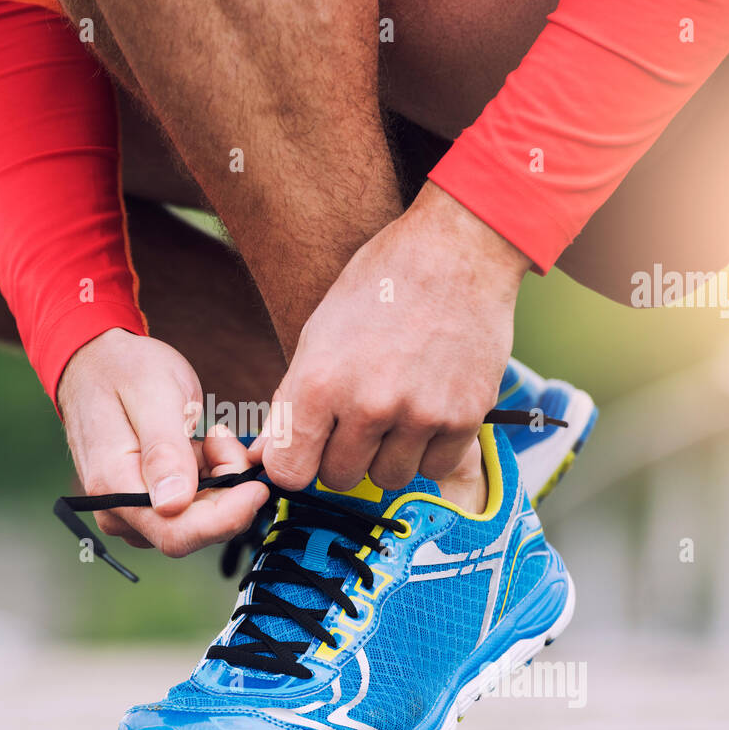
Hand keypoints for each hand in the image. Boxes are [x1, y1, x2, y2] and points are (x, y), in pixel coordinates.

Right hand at [57, 329, 267, 556]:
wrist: (98, 362)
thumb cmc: (124, 370)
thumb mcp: (154, 395)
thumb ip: (164, 450)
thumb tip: (173, 505)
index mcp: (114, 487)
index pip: (176, 533)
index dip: (226, 518)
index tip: (257, 485)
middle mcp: (119, 511)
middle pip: (193, 530)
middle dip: (225, 491)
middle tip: (221, 438)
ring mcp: (132, 512)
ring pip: (198, 520)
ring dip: (218, 481)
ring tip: (208, 435)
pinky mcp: (147, 507)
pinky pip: (192, 509)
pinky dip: (209, 480)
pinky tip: (201, 446)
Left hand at [257, 183, 529, 490]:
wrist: (455, 251)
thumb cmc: (378, 287)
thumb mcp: (318, 335)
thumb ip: (292, 403)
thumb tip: (265, 456)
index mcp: (319, 382)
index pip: (289, 471)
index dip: (296, 463)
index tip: (307, 449)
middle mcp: (368, 405)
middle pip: (340, 478)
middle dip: (343, 456)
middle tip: (358, 418)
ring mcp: (419, 415)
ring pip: (388, 478)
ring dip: (388, 455)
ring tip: (397, 409)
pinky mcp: (463, 418)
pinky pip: (435, 467)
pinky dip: (430, 449)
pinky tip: (429, 410)